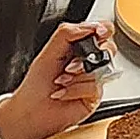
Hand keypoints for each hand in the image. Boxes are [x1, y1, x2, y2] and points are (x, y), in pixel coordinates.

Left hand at [0, 22, 115, 138]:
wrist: (31, 112)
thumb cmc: (36, 85)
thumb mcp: (48, 52)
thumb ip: (67, 33)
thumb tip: (90, 26)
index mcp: (78, 46)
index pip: (100, 30)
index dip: (104, 29)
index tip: (100, 33)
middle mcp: (88, 61)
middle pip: (108, 49)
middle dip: (87, 58)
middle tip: (71, 66)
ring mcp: (93, 78)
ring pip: (102, 69)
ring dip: (78, 76)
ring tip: (61, 81)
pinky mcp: (95, 96)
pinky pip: (95, 87)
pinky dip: (76, 89)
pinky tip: (64, 93)